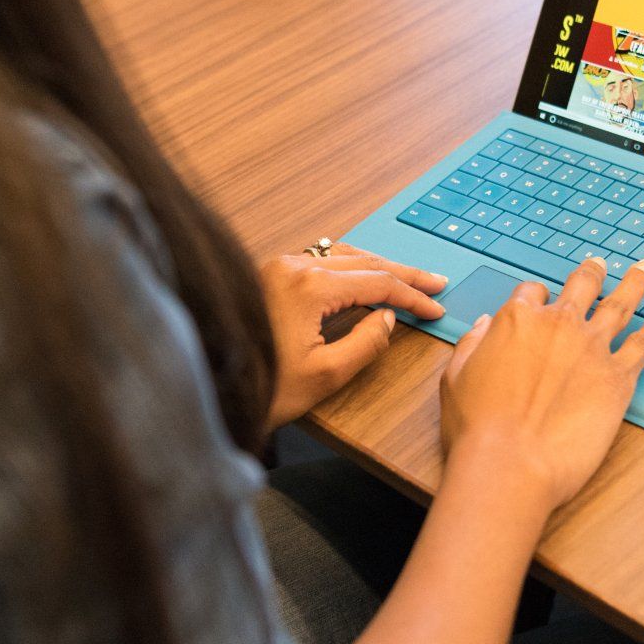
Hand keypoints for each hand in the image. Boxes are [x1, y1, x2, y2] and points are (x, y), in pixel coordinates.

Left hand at [261, 244, 447, 431]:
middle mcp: (293, 266)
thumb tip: (387, 317)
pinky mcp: (267, 275)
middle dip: (402, 274)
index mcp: (310, 286)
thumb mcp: (325, 375)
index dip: (411, 296)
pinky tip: (359, 276)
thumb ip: (365, 343)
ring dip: (376, 267)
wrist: (208, 385)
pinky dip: (349, 267)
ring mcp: (277, 267)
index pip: (377, 283)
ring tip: (404, 278)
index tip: (435, 307)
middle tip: (434, 282)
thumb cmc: (261, 387)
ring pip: (341, 256)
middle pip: (364, 262)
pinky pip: (319, 260)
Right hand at [439, 257, 643, 511]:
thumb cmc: (477, 428)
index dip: (534, 298)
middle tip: (599, 263)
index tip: (538, 303)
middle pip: (582, 285)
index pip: (530, 293)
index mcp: (517, 320)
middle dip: (591, 272)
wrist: (511, 464)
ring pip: (621, 304)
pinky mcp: (619, 378)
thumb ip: (473, 344)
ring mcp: (593, 348)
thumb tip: (486, 325)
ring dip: (635, 282)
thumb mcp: (455, 377)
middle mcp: (558, 325)